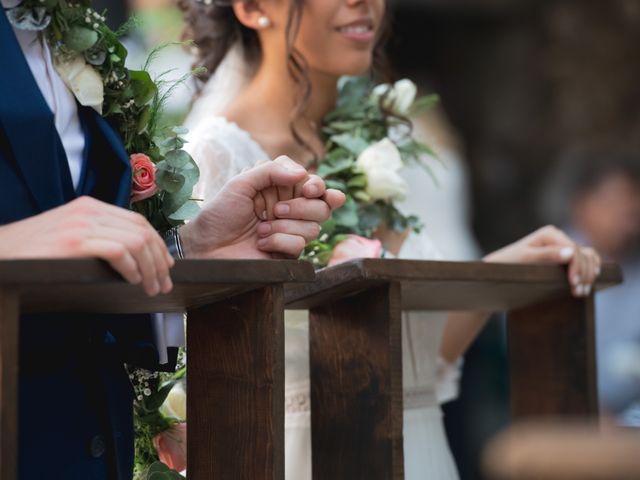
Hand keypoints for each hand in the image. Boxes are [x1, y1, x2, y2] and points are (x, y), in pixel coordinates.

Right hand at [0, 196, 173, 295]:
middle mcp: (89, 211)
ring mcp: (81, 225)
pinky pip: (118, 252)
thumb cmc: (32, 250)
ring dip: (150, 269)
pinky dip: (132, 268)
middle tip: (164, 282)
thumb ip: (97, 235)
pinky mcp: (73, 242)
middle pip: (142, 232)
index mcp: (90, 206)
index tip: (166, 265)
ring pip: (136, 242)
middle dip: (159, 260)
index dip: (158, 245)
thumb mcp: (68, 233)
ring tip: (152, 287)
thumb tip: (131, 257)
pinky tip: (134, 281)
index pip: (138, 222)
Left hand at [180, 158, 344, 258]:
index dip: (318, 186)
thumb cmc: (219, 214)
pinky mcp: (288, 254)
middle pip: (322, 207)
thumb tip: (303, 173)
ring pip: (313, 228)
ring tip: (260, 228)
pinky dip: (278, 242)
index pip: (315, 185)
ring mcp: (290, 233)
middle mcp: (291, 211)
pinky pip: (299, 245)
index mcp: (282, 190)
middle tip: (276, 210)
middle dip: (302, 208)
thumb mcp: (240, 183)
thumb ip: (270, 171)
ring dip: (284, 227)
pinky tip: (261, 242)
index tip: (308, 189)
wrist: (207, 246)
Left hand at [483, 225, 601, 296]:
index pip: (573, 249)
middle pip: (582, 254)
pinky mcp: (564, 255)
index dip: (577, 267)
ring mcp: (562, 245)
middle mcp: (558, 236)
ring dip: (588, 274)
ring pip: (586, 256)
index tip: (574, 284)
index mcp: (550, 233)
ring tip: (581, 291)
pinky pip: (585, 258)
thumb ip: (547, 255)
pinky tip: (589, 280)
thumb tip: (571, 252)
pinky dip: (590, 268)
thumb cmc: (509, 264)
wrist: (500, 269)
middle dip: (583, 274)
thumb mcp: (526, 260)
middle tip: (579, 293)